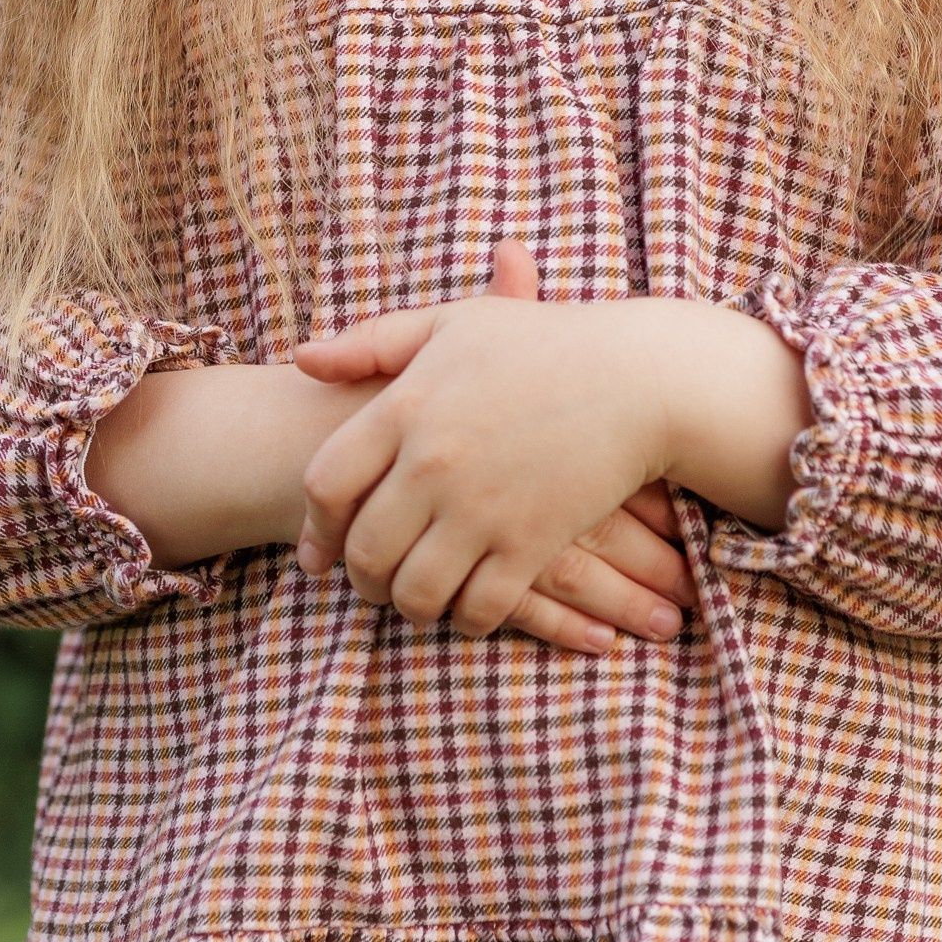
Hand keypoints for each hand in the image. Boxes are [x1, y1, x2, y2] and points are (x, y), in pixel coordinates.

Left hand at [293, 239, 808, 638]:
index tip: (322, 547)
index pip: (325, 485)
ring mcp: (483, 508)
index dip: (316, 527)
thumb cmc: (544, 343)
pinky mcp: (532, 543)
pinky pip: (479, 607)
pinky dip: (467, 618)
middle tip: (371, 583)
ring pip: (416, 590)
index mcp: (406, 407)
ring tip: (416, 600)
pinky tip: (470, 608)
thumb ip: (372, 341)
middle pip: (364, 550)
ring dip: (409, 606)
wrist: (639, 377)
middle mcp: (434, 463)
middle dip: (361, 579)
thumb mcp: (452, 323)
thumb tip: (302, 360)